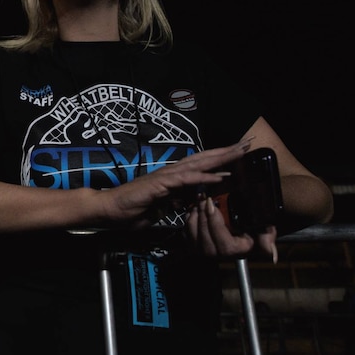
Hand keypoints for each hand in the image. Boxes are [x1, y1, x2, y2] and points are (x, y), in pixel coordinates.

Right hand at [107, 140, 249, 226]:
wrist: (108, 210)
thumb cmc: (130, 210)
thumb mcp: (160, 209)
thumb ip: (175, 203)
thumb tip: (188, 202)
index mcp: (172, 179)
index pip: (199, 166)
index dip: (218, 160)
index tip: (237, 156)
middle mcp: (170, 173)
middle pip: (203, 159)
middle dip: (225, 152)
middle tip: (246, 144)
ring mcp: (165, 177)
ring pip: (198, 164)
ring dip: (220, 158)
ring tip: (239, 152)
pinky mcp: (160, 184)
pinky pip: (186, 180)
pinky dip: (204, 177)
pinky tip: (219, 175)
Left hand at [186, 196, 277, 260]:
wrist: (242, 226)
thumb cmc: (254, 226)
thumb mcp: (265, 230)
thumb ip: (267, 239)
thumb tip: (272, 255)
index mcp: (234, 251)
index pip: (221, 240)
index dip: (214, 221)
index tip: (211, 203)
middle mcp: (217, 255)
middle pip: (204, 236)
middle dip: (202, 214)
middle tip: (202, 197)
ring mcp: (203, 250)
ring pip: (192, 233)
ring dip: (194, 215)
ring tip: (199, 200)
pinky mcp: (193, 243)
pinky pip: (186, 231)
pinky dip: (188, 218)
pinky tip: (195, 207)